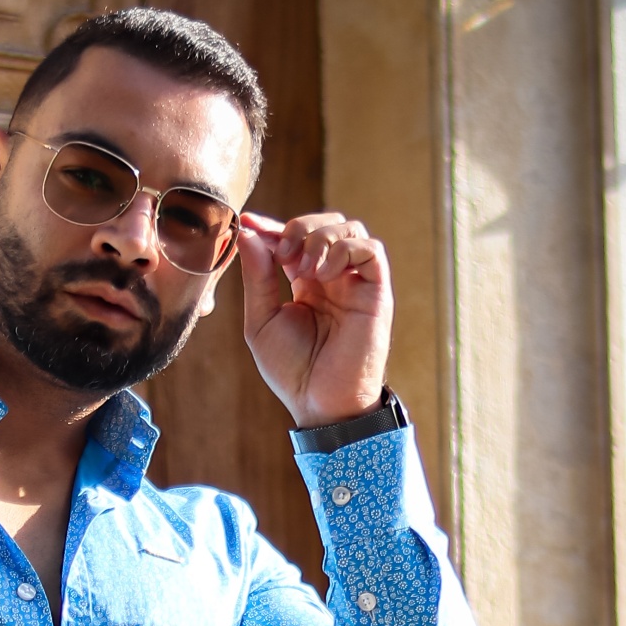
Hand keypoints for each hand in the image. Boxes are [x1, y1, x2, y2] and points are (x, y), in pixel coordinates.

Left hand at [235, 212, 393, 429]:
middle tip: (282, 253)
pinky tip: (323, 274)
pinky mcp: (376, 291)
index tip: (248, 223)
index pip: (293, 239)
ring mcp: (355, 282)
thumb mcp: (261, 322)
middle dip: (299, 227)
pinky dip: (345, 250)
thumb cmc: (291, 370)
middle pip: (324, 223)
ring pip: (349, 228)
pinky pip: (370, 250)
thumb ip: (257, 278)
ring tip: (303, 267)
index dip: (272, 227)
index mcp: (304, 284)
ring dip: (321, 237)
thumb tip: (248, 233)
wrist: (320, 402)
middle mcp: (332, 278)